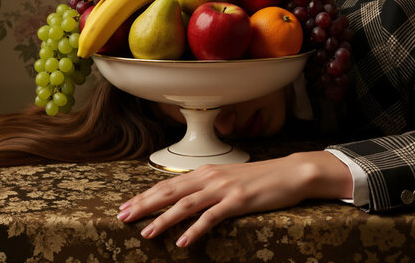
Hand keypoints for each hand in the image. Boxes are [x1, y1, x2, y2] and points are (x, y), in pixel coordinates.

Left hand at [116, 151, 352, 246]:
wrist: (291, 173)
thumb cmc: (261, 178)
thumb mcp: (228, 178)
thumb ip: (207, 186)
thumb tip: (187, 198)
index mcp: (205, 171)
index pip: (168, 184)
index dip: (145, 195)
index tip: (126, 205)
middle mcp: (210, 177)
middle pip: (170, 192)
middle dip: (144, 205)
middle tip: (123, 217)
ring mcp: (224, 189)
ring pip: (186, 204)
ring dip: (164, 219)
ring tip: (147, 233)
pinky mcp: (238, 201)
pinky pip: (212, 217)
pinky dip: (195, 230)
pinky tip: (183, 242)